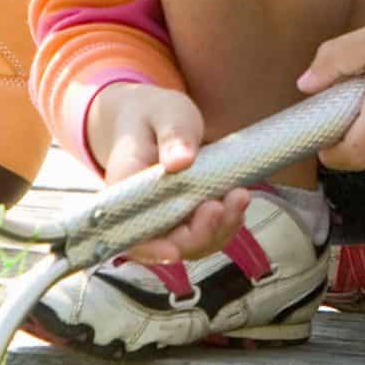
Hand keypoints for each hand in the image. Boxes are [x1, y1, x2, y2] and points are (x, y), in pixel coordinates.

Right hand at [85, 83, 249, 263]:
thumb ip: (173, 134)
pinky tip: (238, 201)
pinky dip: (226, 224)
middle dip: (199, 234)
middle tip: (222, 205)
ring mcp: (165, 218)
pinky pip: (206, 233)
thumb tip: (180, 161)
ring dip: (219, 230)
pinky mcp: (185, 218)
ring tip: (240, 196)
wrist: (154, 118)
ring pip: (190, 244)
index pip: (131, 231)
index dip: (150, 249)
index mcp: (125, 187)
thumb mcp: (166, 112)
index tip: (174, 253)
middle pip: (166, 244)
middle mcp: (141, 212)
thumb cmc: (155, 115)